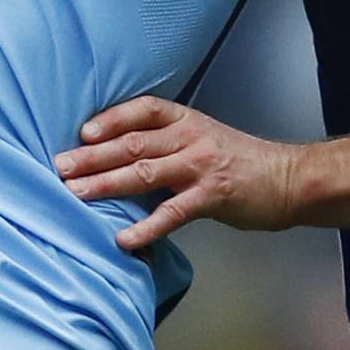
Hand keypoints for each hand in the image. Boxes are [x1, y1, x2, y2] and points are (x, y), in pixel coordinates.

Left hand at [55, 96, 300, 250]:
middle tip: (60, 167)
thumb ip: (165, 144)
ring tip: (76, 194)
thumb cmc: (239, 162)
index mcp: (185, 120)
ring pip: (144, 172)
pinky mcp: (212, 197)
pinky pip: (172, 213)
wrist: (288, 179)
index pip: (141, 111)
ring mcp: (201, 166)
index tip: (81, 133)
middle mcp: (190, 138)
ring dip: (106, 184)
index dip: (110, 120)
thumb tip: (116, 158)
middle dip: (93, 156)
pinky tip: (124, 238)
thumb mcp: (201, 139)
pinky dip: (145, 227)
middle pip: (133, 143)